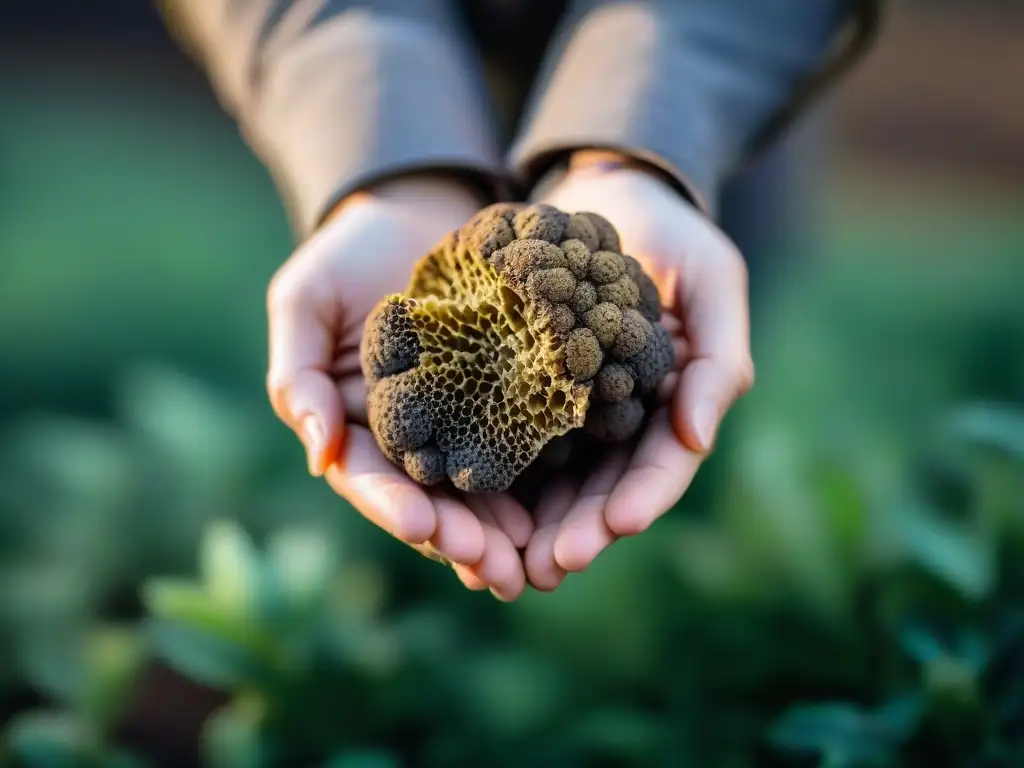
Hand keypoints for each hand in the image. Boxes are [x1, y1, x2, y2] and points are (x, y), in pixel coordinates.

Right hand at [265, 175, 533, 599]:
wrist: (418, 213)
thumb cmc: (347, 255)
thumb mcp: (306, 299)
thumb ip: (297, 371)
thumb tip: (316, 452)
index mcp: (356, 426)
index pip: (370, 480)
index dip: (395, 506)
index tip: (425, 527)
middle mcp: (410, 439)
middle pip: (431, 501)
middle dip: (461, 538)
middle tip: (496, 569)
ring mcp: (461, 425)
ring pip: (480, 491)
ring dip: (505, 532)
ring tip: (535, 562)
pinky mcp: (509, 401)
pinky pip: (526, 448)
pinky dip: (543, 484)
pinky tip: (569, 509)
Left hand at [523, 157, 754, 589]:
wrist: (604, 196)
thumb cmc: (672, 234)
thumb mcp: (713, 281)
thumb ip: (717, 358)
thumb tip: (699, 438)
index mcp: (675, 404)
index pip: (663, 465)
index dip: (643, 499)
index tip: (618, 527)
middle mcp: (624, 421)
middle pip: (606, 490)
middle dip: (583, 529)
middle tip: (551, 565)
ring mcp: (574, 410)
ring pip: (558, 481)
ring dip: (538, 523)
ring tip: (508, 561)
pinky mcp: (526, 389)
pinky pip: (512, 438)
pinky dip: (498, 474)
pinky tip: (470, 503)